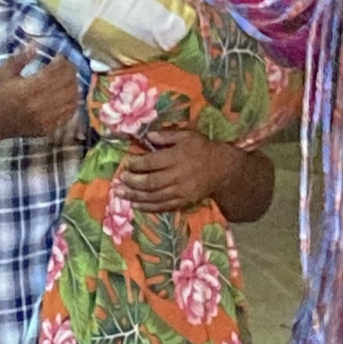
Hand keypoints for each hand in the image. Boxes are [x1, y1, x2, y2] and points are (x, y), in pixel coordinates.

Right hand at [0, 50, 80, 139]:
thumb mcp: (4, 72)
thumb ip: (20, 58)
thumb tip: (35, 45)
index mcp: (28, 89)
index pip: (55, 72)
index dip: (62, 62)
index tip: (61, 56)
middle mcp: (39, 105)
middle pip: (67, 85)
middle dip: (70, 72)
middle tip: (67, 66)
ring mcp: (45, 119)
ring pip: (71, 100)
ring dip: (74, 86)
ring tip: (69, 79)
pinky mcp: (48, 128)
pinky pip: (68, 114)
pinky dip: (72, 102)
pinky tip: (68, 95)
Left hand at [122, 128, 236, 211]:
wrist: (223, 169)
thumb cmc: (202, 149)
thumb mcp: (187, 136)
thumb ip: (167, 136)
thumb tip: (148, 137)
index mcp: (177, 157)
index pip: (151, 162)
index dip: (136, 164)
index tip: (126, 164)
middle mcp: (178, 176)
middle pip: (150, 182)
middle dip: (132, 182)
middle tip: (120, 180)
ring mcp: (181, 191)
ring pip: (154, 197)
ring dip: (135, 196)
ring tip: (120, 194)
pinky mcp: (184, 202)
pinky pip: (163, 207)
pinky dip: (148, 207)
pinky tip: (136, 206)